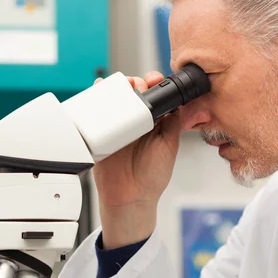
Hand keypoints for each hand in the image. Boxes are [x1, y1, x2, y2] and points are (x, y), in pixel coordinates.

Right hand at [93, 72, 182, 248]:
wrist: (129, 197)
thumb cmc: (151, 177)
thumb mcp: (169, 147)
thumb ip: (173, 124)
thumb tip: (181, 103)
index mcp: (155, 122)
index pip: (154, 95)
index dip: (154, 84)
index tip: (154, 80)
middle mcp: (137, 122)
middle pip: (133, 92)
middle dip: (135, 82)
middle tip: (137, 85)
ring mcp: (118, 126)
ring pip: (116, 99)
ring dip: (117, 88)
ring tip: (122, 85)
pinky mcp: (101, 132)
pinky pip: (97, 112)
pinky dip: (96, 98)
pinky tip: (99, 89)